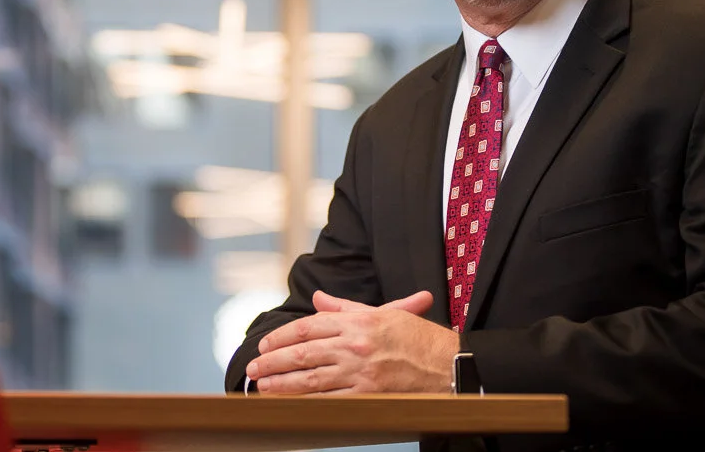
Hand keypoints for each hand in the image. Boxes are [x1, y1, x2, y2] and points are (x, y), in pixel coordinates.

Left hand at [245, 290, 459, 394]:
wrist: (450, 365)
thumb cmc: (420, 339)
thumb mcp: (384, 313)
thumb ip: (346, 307)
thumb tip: (319, 299)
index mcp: (358, 321)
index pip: (309, 326)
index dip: (282, 336)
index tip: (265, 344)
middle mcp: (355, 345)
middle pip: (302, 353)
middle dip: (272, 362)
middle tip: (253, 368)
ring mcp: (360, 373)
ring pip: (309, 380)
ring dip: (281, 385)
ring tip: (262, 387)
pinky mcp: (368, 396)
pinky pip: (329, 401)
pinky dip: (305, 404)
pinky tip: (290, 405)